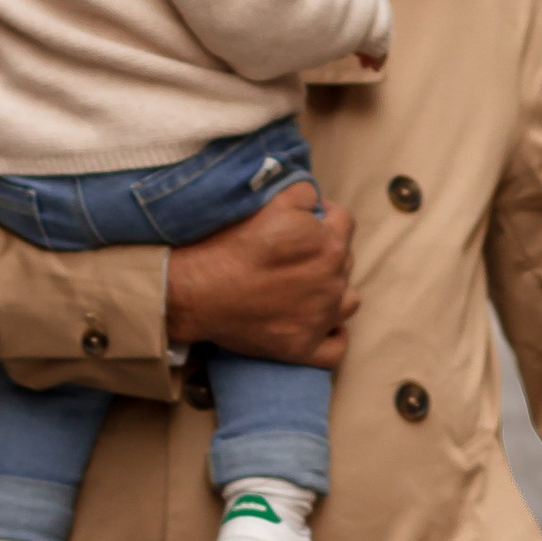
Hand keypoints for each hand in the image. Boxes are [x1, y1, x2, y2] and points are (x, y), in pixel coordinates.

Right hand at [165, 183, 357, 370]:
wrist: (194, 292)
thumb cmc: (227, 244)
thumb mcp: (267, 202)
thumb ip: (302, 193)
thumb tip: (316, 200)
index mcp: (328, 245)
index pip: (343, 222)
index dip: (327, 215)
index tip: (310, 219)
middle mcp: (332, 282)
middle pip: (344, 260)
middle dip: (326, 252)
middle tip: (296, 253)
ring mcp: (321, 318)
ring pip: (347, 301)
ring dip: (334, 292)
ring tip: (309, 287)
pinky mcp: (304, 347)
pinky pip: (337, 347)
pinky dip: (333, 336)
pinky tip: (322, 326)